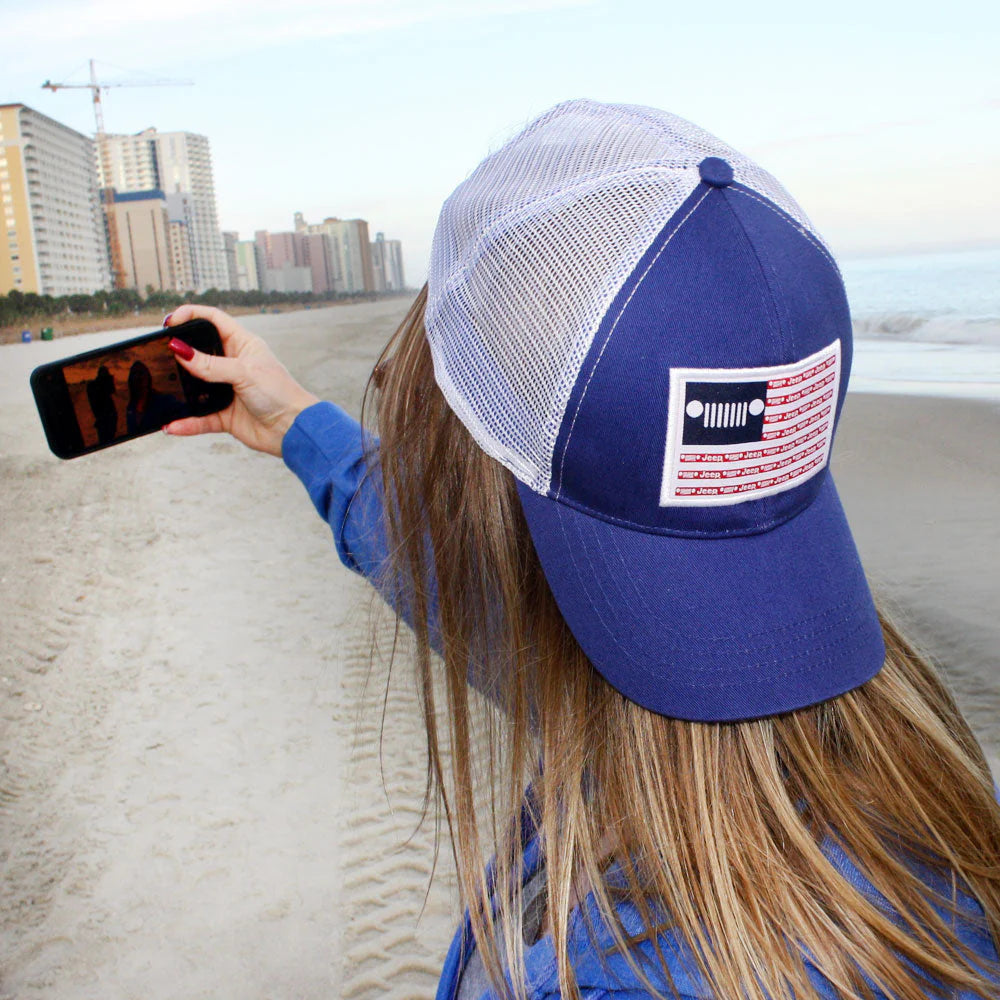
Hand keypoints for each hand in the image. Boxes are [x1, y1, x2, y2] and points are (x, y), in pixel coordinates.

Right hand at [162, 305, 318, 456]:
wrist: (295, 429)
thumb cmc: (280, 393)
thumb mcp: (244, 372)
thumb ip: (211, 364)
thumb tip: (180, 351)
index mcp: (242, 345)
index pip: (212, 320)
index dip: (191, 315)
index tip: (170, 322)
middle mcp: (233, 365)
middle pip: (198, 352)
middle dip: (178, 353)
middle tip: (157, 354)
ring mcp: (227, 390)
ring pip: (195, 387)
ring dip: (179, 391)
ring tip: (161, 388)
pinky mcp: (225, 414)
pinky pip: (200, 417)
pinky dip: (187, 422)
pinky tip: (172, 425)